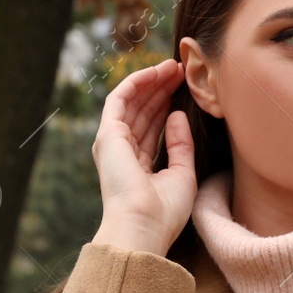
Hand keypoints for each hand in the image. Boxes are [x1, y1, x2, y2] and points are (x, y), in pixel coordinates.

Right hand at [91, 57, 196, 255]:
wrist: (143, 225)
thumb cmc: (164, 211)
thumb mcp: (183, 174)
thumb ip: (180, 145)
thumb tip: (177, 116)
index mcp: (138, 166)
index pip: (152, 128)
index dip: (167, 106)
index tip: (185, 90)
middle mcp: (122, 153)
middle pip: (142, 112)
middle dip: (161, 90)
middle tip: (182, 71)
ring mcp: (112, 143)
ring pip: (132, 102)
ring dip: (151, 82)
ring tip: (174, 67)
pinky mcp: (107, 134)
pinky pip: (120, 99)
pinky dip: (137, 83)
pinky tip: (155, 72)